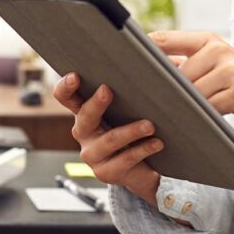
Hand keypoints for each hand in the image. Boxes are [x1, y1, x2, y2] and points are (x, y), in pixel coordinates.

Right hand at [52, 72, 163, 206]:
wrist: (145, 168)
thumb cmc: (136, 128)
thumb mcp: (134, 106)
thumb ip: (141, 84)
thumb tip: (167, 60)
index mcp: (85, 112)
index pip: (66, 97)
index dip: (66, 86)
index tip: (76, 76)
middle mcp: (84, 133)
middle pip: (84, 117)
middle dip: (96, 103)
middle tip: (108, 90)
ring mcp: (93, 155)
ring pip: (110, 140)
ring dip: (130, 131)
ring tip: (150, 125)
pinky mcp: (107, 173)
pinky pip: (125, 159)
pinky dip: (143, 149)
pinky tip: (157, 143)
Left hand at [151, 31, 233, 144]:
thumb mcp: (218, 67)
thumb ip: (189, 65)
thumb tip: (149, 72)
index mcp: (208, 40)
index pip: (164, 39)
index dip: (140, 51)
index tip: (119, 64)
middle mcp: (218, 49)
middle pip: (173, 72)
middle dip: (160, 90)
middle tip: (141, 104)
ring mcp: (230, 69)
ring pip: (189, 91)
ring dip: (180, 107)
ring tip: (168, 117)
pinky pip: (208, 107)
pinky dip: (199, 118)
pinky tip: (194, 125)